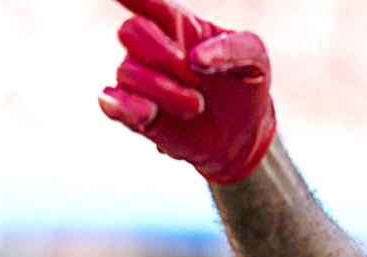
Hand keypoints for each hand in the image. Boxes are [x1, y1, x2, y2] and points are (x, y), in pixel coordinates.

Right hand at [98, 0, 276, 183]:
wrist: (246, 132)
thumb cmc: (245, 83)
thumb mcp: (256, 58)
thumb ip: (233, 47)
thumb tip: (195, 57)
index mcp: (178, 24)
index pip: (149, 2)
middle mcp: (153, 47)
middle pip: (132, 31)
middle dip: (162, 53)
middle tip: (196, 77)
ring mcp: (141, 79)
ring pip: (127, 71)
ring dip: (163, 90)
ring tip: (197, 106)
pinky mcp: (136, 112)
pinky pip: (110, 101)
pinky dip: (124, 106)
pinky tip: (149, 112)